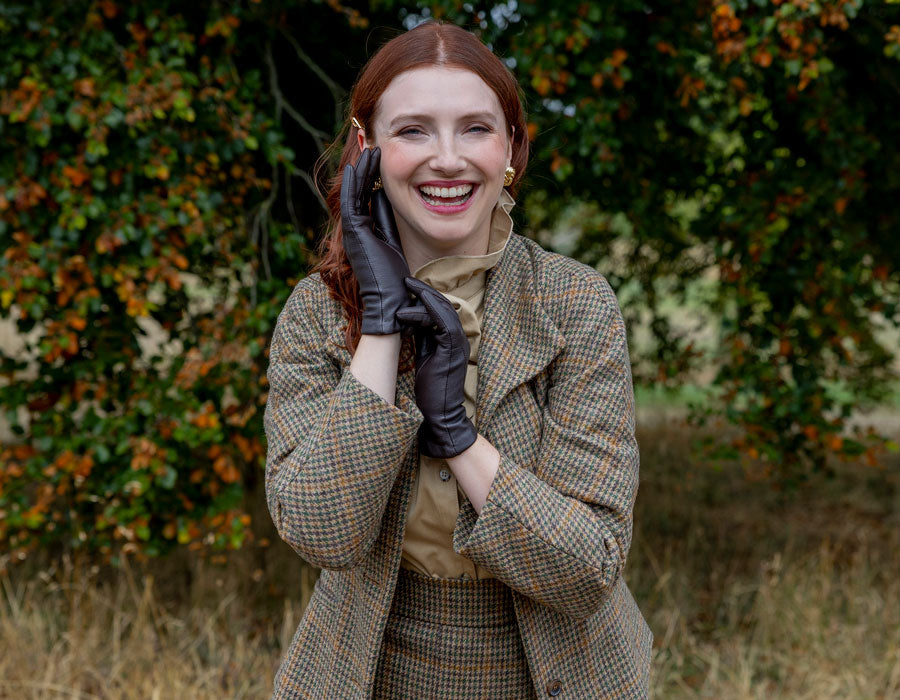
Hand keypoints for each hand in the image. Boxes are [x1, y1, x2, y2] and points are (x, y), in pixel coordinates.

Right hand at [340, 147, 410, 334]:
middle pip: (359, 191)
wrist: (389, 302)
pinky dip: (354, 185)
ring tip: (369, 149)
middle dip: (366, 169)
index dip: (373, 177)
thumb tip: (385, 196)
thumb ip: (387, 220)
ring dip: (361, 170)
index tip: (380, 158)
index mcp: (365, 231)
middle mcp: (356, 228)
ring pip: (353, 193)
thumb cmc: (395, 279)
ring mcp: (353, 231)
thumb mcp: (393, 241)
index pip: (367, 196)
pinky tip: (358, 167)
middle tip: (373, 146)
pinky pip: (351, 203)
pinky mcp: (354, 233)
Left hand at [396, 277, 476, 457]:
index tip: (407, 287)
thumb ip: (422, 337)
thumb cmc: (430, 391)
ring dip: (423, 297)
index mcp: (451, 339)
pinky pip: (441, 323)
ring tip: (405, 288)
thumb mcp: (424, 356)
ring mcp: (458, 343)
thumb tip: (410, 319)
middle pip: (443, 304)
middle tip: (405, 280)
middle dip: (424, 290)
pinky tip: (406, 312)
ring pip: (443, 310)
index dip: (425, 296)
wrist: (440, 415)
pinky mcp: (452, 349)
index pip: (440, 309)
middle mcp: (458, 337)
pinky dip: (424, 314)